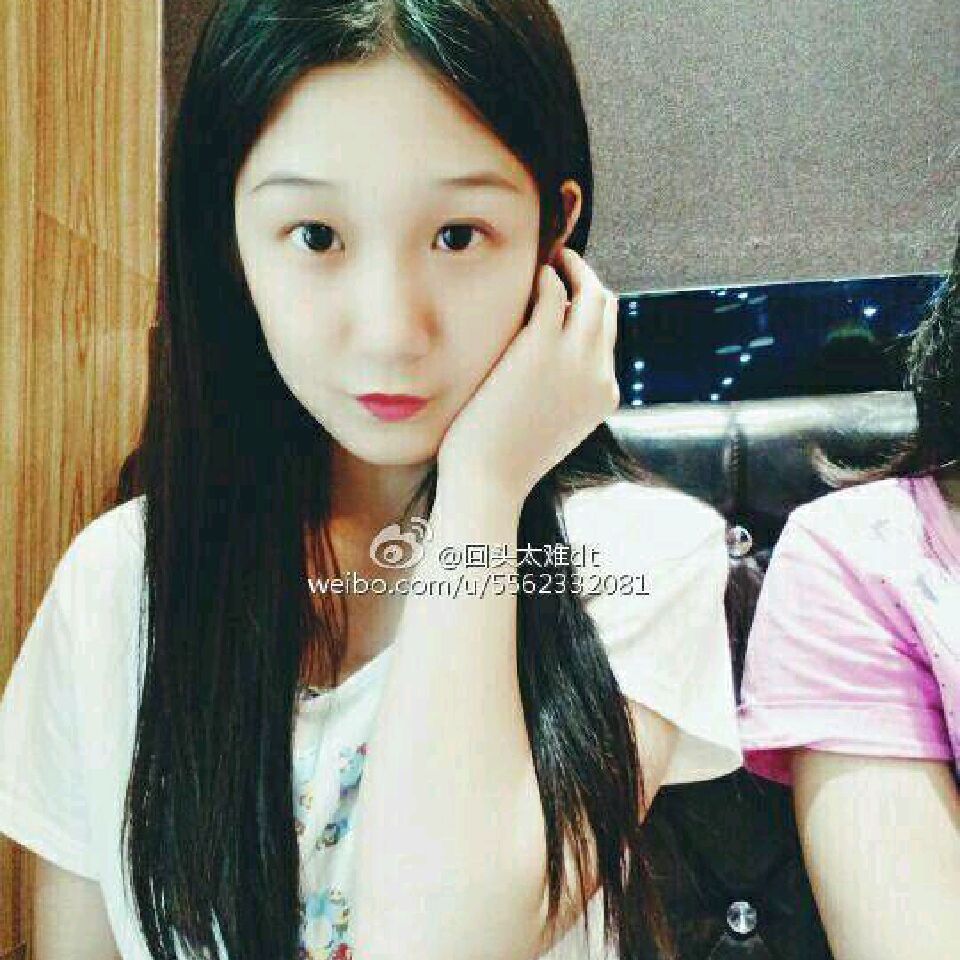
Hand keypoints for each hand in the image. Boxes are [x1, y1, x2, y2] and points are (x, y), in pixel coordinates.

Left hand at [436, 247, 619, 506]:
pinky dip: (548, 275)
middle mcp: (599, 373)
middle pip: (607, 308)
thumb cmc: (505, 460)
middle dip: (589, 281)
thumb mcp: (547, 429)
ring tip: (551, 258)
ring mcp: (574, 358)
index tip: (571, 297)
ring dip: (573, 268)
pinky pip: (555, 291)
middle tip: (564, 264)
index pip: (610, 337)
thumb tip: (546, 378)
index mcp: (604, 395)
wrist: (488, 480)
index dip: (592, 311)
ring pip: (590, 292)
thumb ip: (559, 398)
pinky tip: (532, 273)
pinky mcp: (541, 345)